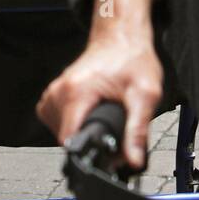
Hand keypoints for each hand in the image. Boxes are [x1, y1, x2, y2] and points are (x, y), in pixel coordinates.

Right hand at [36, 0, 161, 166]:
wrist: (122, 39)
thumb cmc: (133, 60)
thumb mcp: (145, 95)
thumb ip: (138, 130)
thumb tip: (134, 160)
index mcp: (77, 92)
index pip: (69, 141)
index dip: (91, 152)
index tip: (107, 151)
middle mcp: (59, 92)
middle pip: (68, 138)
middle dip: (92, 140)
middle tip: (115, 126)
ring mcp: (52, 93)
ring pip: (62, 132)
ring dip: (84, 131)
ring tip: (104, 115)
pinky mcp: (52, 96)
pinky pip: (57, 122)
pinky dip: (75, 123)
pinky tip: (91, 112)